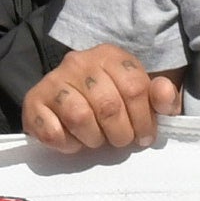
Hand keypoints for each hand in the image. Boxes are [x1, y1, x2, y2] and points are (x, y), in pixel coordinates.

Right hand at [17, 44, 185, 157]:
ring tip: (97, 140)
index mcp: (110, 55)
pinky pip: (52, 131)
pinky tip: (73, 141)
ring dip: (93, 139)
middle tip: (120, 141)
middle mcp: (79, 61)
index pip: (135, 88)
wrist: (69, 101)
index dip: (144, 119)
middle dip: (121, 133)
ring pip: (79, 116)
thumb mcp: (143, 97)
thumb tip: (165, 95)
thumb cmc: (113, 101)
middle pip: (109, 105)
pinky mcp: (33, 101)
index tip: (144, 136)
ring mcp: (53, 79)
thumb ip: (160, 97)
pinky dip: (67, 144)